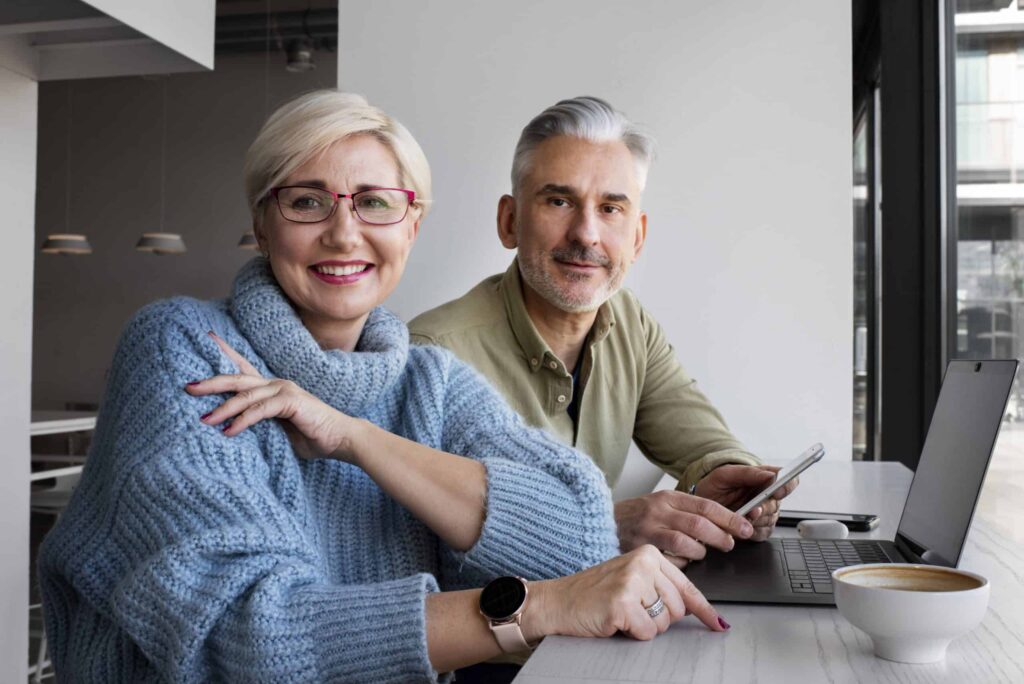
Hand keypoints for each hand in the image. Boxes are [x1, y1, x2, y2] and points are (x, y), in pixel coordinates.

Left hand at [185, 332, 356, 460]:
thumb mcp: (279, 430)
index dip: (225, 352)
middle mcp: (276, 385)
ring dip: (222, 409)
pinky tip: (228, 432)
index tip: (207, 337)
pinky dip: (242, 421)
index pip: (243, 368)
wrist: (341, 439)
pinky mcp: (291, 402)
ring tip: (203, 420)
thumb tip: (232, 434)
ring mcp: (284, 391)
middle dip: (210, 382)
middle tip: (187, 387)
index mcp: (271, 389)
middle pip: (237, 379)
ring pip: (245, 396)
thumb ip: (260, 426)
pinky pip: (260, 410)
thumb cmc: (312, 436)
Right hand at [523, 545, 728, 642]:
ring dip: (644, 627)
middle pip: (678, 609)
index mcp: (648, 553)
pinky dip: (632, 634)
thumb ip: (660, 587)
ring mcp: (632, 580)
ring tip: (621, 613)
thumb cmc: (593, 593)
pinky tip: (615, 620)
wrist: (557, 601)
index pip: (686, 586)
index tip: (718, 623)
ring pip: (664, 622)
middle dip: (658, 619)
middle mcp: (643, 562)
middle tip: (632, 611)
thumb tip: (696, 609)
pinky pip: (646, 633)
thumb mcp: (631, 580)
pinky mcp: (622, 601)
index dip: (703, 610)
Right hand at [614, 491, 753, 567]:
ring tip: (699, 554)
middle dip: (721, 537)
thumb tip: (721, 525)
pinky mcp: (639, 549)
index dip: (730, 518)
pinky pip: (669, 561)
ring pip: (685, 544)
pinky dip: (679, 564)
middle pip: (699, 524)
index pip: (706, 505)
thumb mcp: (660, 506)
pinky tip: (678, 563)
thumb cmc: (635, 518)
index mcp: (667, 498)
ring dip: (699, 553)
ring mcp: (647, 530)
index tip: (745, 527)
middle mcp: (657, 511)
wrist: (598, 524)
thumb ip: (685, 512)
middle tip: (729, 544)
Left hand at [694, 464, 799, 540]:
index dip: (787, 486)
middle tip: (752, 510)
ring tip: (741, 517)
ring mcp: (765, 514)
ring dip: (755, 521)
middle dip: (764, 508)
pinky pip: (763, 534)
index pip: (788, 481)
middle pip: (776, 505)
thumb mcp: (726, 474)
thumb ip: (748, 473)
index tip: (778, 490)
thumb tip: (769, 475)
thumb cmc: (715, 486)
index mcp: (765, 480)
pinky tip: (742, 526)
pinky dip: (752, 532)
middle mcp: (768, 498)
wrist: (702, 504)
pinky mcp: (760, 530)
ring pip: (769, 520)